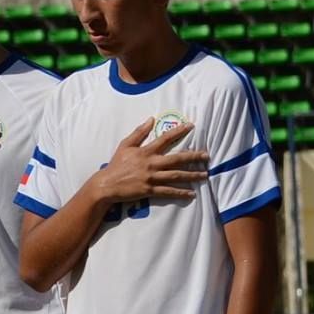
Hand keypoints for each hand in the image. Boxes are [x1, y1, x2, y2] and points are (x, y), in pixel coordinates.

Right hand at [90, 117, 207, 204]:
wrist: (106, 184)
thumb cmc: (115, 165)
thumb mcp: (125, 145)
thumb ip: (138, 133)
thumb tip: (151, 119)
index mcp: (146, 152)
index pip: (165, 139)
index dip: (179, 131)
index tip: (191, 126)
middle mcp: (151, 164)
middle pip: (177, 159)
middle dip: (193, 157)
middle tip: (206, 156)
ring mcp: (151, 178)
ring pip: (176, 176)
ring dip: (192, 175)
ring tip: (204, 175)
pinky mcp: (149, 190)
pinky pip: (168, 191)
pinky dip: (180, 192)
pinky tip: (191, 193)